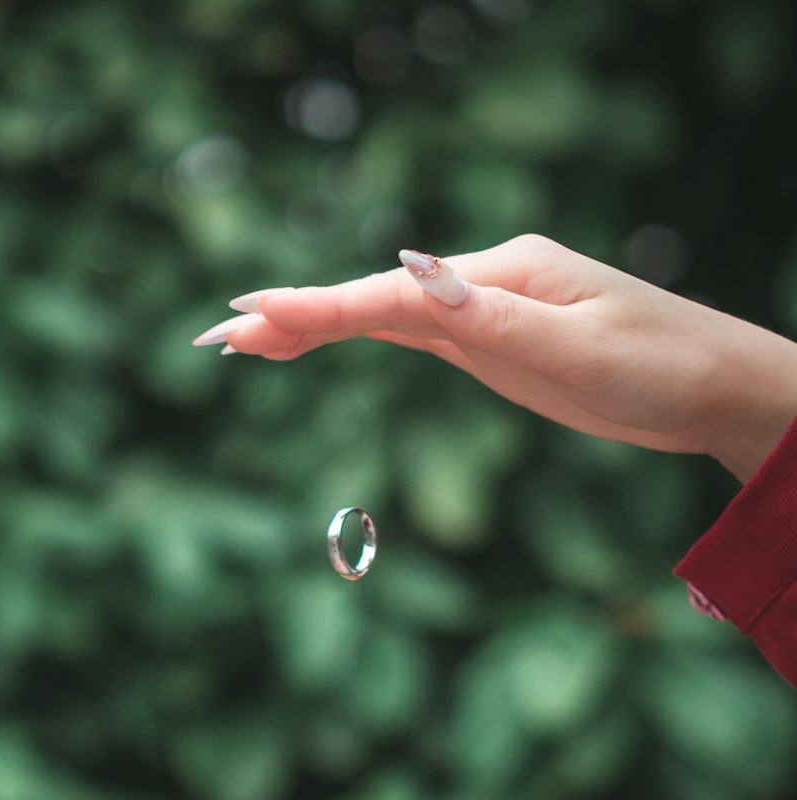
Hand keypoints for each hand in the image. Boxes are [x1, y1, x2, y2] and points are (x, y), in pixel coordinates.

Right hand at [200, 236, 796, 483]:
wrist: (718, 387)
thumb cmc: (660, 368)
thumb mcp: (574, 348)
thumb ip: (487, 319)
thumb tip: (409, 275)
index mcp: (504, 276)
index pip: (393, 295)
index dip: (318, 309)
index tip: (252, 317)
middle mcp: (487, 283)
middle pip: (375, 299)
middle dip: (296, 317)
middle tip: (219, 337)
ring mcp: (489, 311)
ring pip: (385, 316)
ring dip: (316, 326)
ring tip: (247, 341)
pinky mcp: (496, 342)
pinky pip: (411, 335)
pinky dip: (359, 337)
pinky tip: (323, 339)